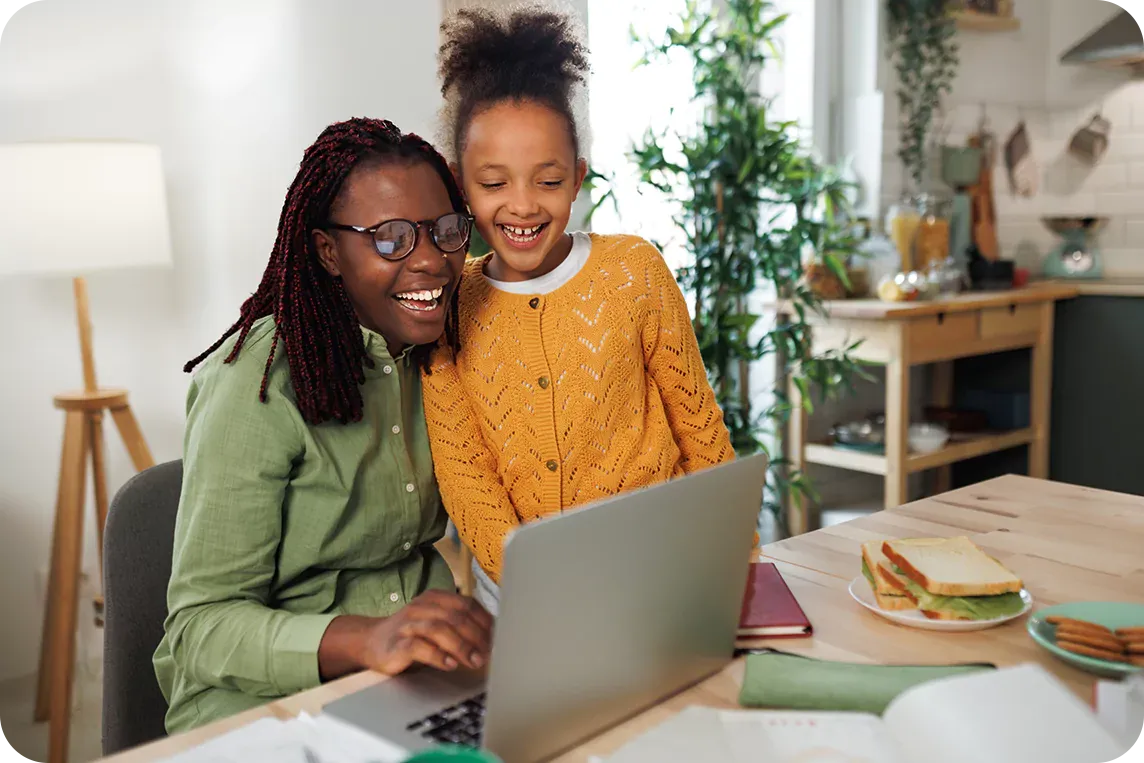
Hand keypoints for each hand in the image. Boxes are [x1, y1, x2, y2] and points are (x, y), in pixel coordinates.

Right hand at [361, 590, 492, 674]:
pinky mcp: (396, 643)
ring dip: (461, 646)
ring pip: (439, 629)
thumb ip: (459, 626)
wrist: (371, 642)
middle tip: (488, 655)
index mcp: (435, 598)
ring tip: (474, 661)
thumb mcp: (436, 623)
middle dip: (476, 636)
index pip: (466, 604)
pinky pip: (418, 646)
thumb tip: (493, 638)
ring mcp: (408, 624)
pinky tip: (449, 665)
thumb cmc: (411, 635)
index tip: (498, 638)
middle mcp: (422, 607)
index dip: (485, 621)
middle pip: (455, 617)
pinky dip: (436, 655)